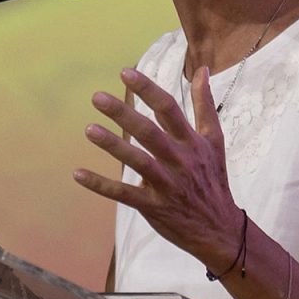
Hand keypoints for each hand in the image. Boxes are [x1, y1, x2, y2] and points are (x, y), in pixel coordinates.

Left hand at [73, 66, 242, 271]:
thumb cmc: (213, 178)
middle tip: (97, 97)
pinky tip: (78, 173)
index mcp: (192, 142)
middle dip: (123, 114)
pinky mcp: (154, 206)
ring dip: (113, 145)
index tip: (125, 73)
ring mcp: (167, 184)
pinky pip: (124, 194)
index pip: (169, 109)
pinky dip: (101, 185)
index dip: (148, 90)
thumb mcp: (214, 140)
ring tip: (88, 129)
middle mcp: (180, 160)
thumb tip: (202, 69)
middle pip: (149, 133)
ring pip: (138, 162)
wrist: (220, 229)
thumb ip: (205, 104)